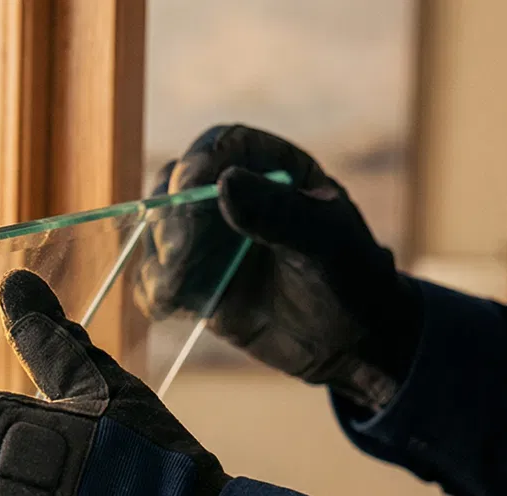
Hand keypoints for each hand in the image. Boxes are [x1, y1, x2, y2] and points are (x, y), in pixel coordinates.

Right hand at [136, 124, 418, 409]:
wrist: (353, 339)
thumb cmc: (351, 278)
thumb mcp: (326, 242)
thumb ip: (279, 213)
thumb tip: (224, 182)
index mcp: (271, 168)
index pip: (224, 145)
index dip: (200, 160)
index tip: (189, 185)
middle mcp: (232, 198)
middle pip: (176, 185)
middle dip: (169, 216)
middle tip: (179, 251)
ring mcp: (209, 241)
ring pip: (158, 232)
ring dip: (157, 257)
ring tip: (178, 286)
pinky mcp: (195, 283)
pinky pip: (157, 279)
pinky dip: (153, 290)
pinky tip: (172, 305)